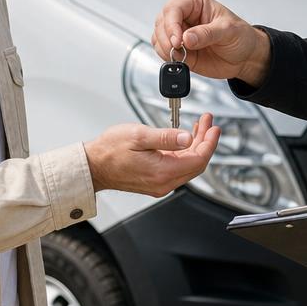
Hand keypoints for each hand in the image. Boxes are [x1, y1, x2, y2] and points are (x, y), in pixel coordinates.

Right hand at [85, 113, 220, 196]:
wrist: (93, 165)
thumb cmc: (110, 150)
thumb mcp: (139, 136)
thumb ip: (166, 137)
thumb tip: (188, 138)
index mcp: (162, 172)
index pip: (198, 160)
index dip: (210, 143)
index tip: (214, 127)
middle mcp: (164, 182)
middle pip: (196, 163)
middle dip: (205, 141)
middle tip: (207, 122)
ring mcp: (160, 183)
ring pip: (188, 164)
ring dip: (196, 145)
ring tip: (199, 126)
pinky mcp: (156, 180)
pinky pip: (178, 166)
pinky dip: (185, 152)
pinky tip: (185, 139)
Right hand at [152, 0, 271, 86]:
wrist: (245, 57)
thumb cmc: (240, 36)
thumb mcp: (228, 31)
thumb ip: (207, 34)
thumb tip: (187, 37)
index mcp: (195, 2)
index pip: (174, 8)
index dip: (171, 24)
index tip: (178, 40)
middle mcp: (184, 15)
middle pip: (162, 21)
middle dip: (167, 38)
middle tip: (179, 50)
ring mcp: (179, 32)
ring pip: (158, 36)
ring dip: (166, 48)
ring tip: (183, 55)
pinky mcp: (178, 48)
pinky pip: (162, 50)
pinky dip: (167, 57)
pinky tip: (181, 59)